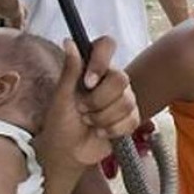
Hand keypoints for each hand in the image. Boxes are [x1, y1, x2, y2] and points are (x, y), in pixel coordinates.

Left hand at [39, 38, 139, 168]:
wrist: (69, 153)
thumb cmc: (60, 123)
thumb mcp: (61, 97)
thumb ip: (70, 70)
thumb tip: (69, 41)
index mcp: (92, 69)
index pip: (106, 45)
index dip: (101, 62)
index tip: (88, 83)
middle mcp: (110, 79)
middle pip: (121, 78)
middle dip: (99, 101)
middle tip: (82, 110)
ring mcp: (123, 98)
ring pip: (127, 101)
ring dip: (103, 117)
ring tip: (89, 122)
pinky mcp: (131, 117)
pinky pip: (132, 118)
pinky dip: (113, 129)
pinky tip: (101, 132)